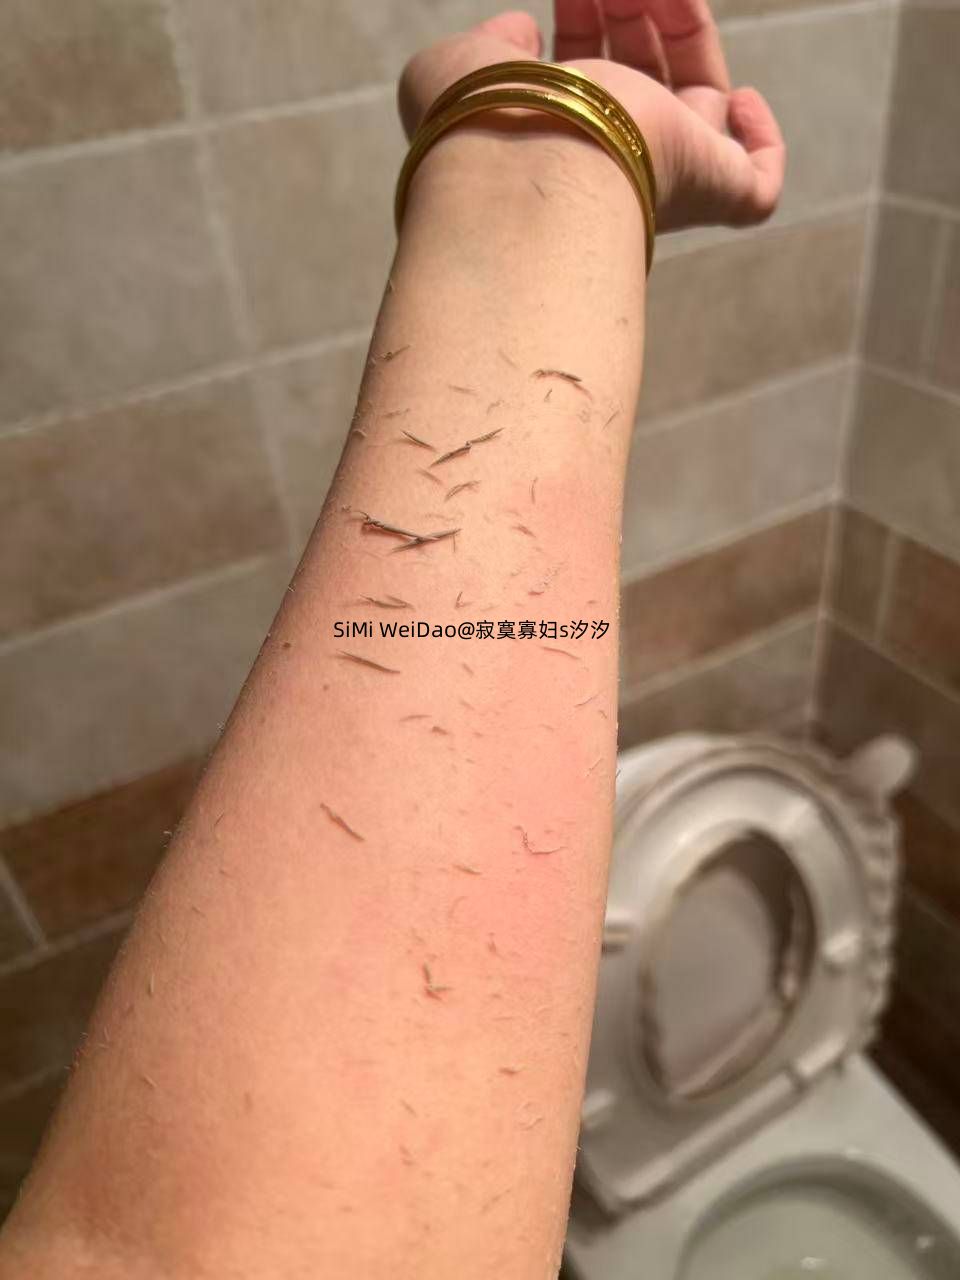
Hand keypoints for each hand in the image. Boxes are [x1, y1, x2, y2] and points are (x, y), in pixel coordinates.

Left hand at [399, 2, 784, 232]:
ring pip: (701, 103)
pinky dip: (761, 144)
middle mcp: (613, 161)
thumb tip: (522, 33)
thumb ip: (488, 46)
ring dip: (688, 26)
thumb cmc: (475, 124)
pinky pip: (756, 191)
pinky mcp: (712, 192)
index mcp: (556, 137)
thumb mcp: (456, 66)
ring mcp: (668, 179)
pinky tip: (738, 101)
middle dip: (634, 10)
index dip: (586, 20)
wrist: (517, 170)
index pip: (587, 75)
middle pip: (647, 78)